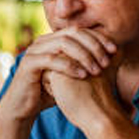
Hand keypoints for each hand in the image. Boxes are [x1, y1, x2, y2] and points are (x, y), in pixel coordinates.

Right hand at [0, 27, 116, 125]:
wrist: (23, 107)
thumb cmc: (48, 92)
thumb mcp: (70, 76)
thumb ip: (85, 65)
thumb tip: (113, 59)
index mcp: (53, 40)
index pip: (80, 30)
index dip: (98, 38)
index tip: (115, 50)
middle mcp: (43, 41)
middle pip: (73, 33)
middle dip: (93, 45)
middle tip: (107, 60)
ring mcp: (34, 50)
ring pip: (63, 44)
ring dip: (83, 55)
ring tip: (97, 69)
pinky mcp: (29, 63)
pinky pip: (52, 59)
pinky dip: (69, 66)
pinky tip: (83, 75)